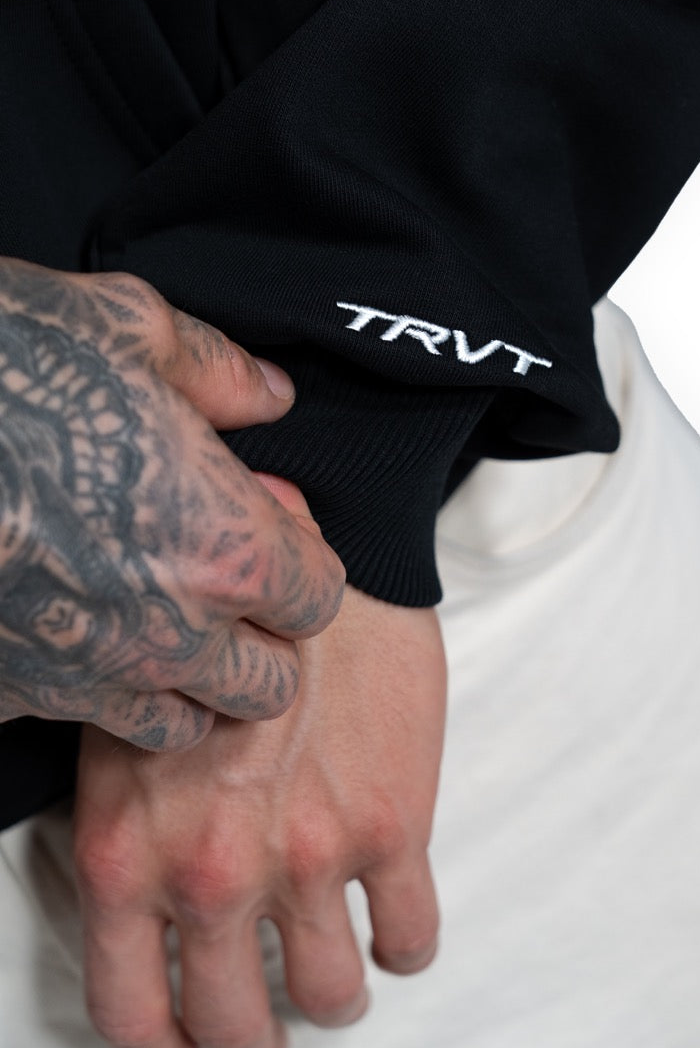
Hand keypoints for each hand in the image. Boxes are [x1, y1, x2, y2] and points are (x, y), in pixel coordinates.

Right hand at [0, 258, 344, 747]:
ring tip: (145, 611)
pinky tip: (60, 622)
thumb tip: (268, 395)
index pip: (319, 598)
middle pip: (266, 683)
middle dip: (256, 635)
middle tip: (212, 574)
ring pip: (180, 724)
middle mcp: (170, 633)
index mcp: (225, 546)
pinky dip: (87, 687)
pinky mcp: (11, 697)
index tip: (261, 524)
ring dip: (181, 678)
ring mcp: (86, 678)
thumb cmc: (2, 363)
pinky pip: (79, 722)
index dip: (298, 559)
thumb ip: (219, 373)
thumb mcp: (125, 324)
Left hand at [73, 558, 446, 1047]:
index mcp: (131, 852)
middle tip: (264, 1020)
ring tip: (333, 973)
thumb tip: (137, 886)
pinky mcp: (393, 827)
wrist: (316, 556)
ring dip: (332, 995)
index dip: (161, 1047)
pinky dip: (403, 945)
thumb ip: (127, 822)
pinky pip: (410, 937)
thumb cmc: (220, 627)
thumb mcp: (129, 723)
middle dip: (253, 1035)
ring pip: (331, 995)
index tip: (180, 1047)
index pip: (131, 1008)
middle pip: (239, 1022)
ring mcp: (310, 855)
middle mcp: (215, 870)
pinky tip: (391, 925)